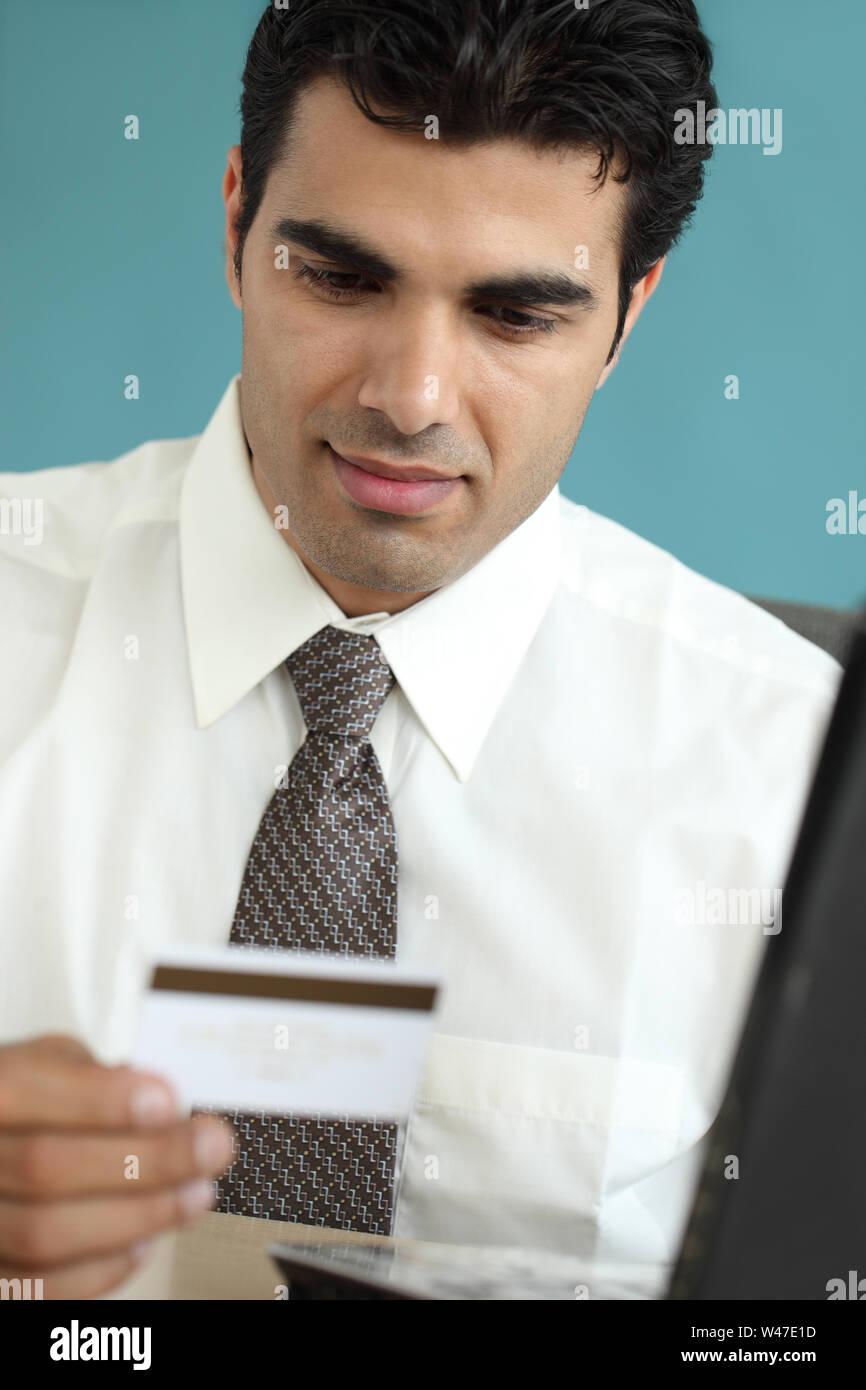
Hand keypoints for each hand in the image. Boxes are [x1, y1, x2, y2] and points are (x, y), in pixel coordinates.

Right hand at [0, 1034, 234, 1297]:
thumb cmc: (27, 1104)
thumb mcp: (50, 1063)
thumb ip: (96, 1077)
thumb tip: (164, 1106)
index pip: (28, 1090)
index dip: (102, 1101)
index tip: (168, 1102)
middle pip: (47, 1168)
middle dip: (144, 1160)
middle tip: (211, 1148)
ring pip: (46, 1235)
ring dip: (138, 1216)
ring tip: (195, 1195)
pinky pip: (41, 1289)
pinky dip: (102, 1268)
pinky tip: (144, 1241)